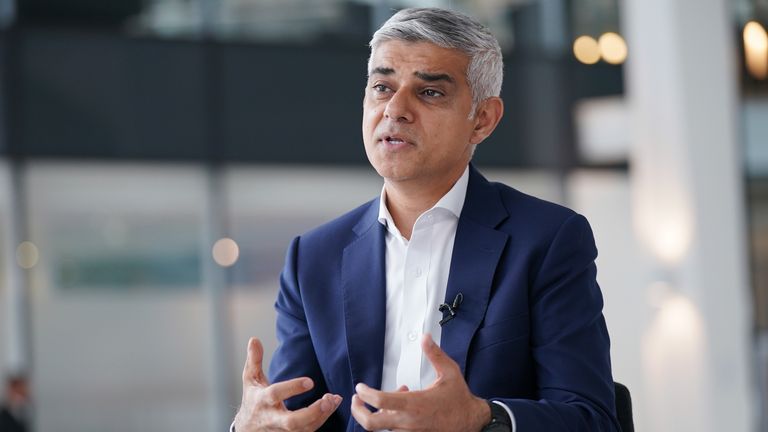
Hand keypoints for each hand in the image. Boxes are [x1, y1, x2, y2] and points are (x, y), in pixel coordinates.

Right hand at [234, 337, 341, 431]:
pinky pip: (310, 430)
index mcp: (262, 401)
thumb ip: (254, 360)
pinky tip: (332, 405)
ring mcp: (283, 431)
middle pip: (292, 422)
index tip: (310, 381)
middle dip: (311, 412)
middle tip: (327, 399)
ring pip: (305, 428)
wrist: (247, 429)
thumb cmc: (252, 401)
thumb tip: (254, 339)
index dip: (292, 388)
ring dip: (322, 415)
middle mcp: (273, 419)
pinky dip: (323, 419)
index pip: (276, 395)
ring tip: (335, 399)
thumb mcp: (250, 380)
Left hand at [351, 334, 490, 431]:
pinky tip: (399, 410)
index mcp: (414, 404)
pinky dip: (390, 421)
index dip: (365, 394)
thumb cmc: (460, 399)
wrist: (472, 423)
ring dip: (377, 414)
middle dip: (358, 411)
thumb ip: (434, 354)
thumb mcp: (450, 372)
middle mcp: (408, 422)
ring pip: (381, 428)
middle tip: (356, 400)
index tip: (360, 387)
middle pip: (371, 424)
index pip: (380, 401)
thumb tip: (425, 338)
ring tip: (383, 401)